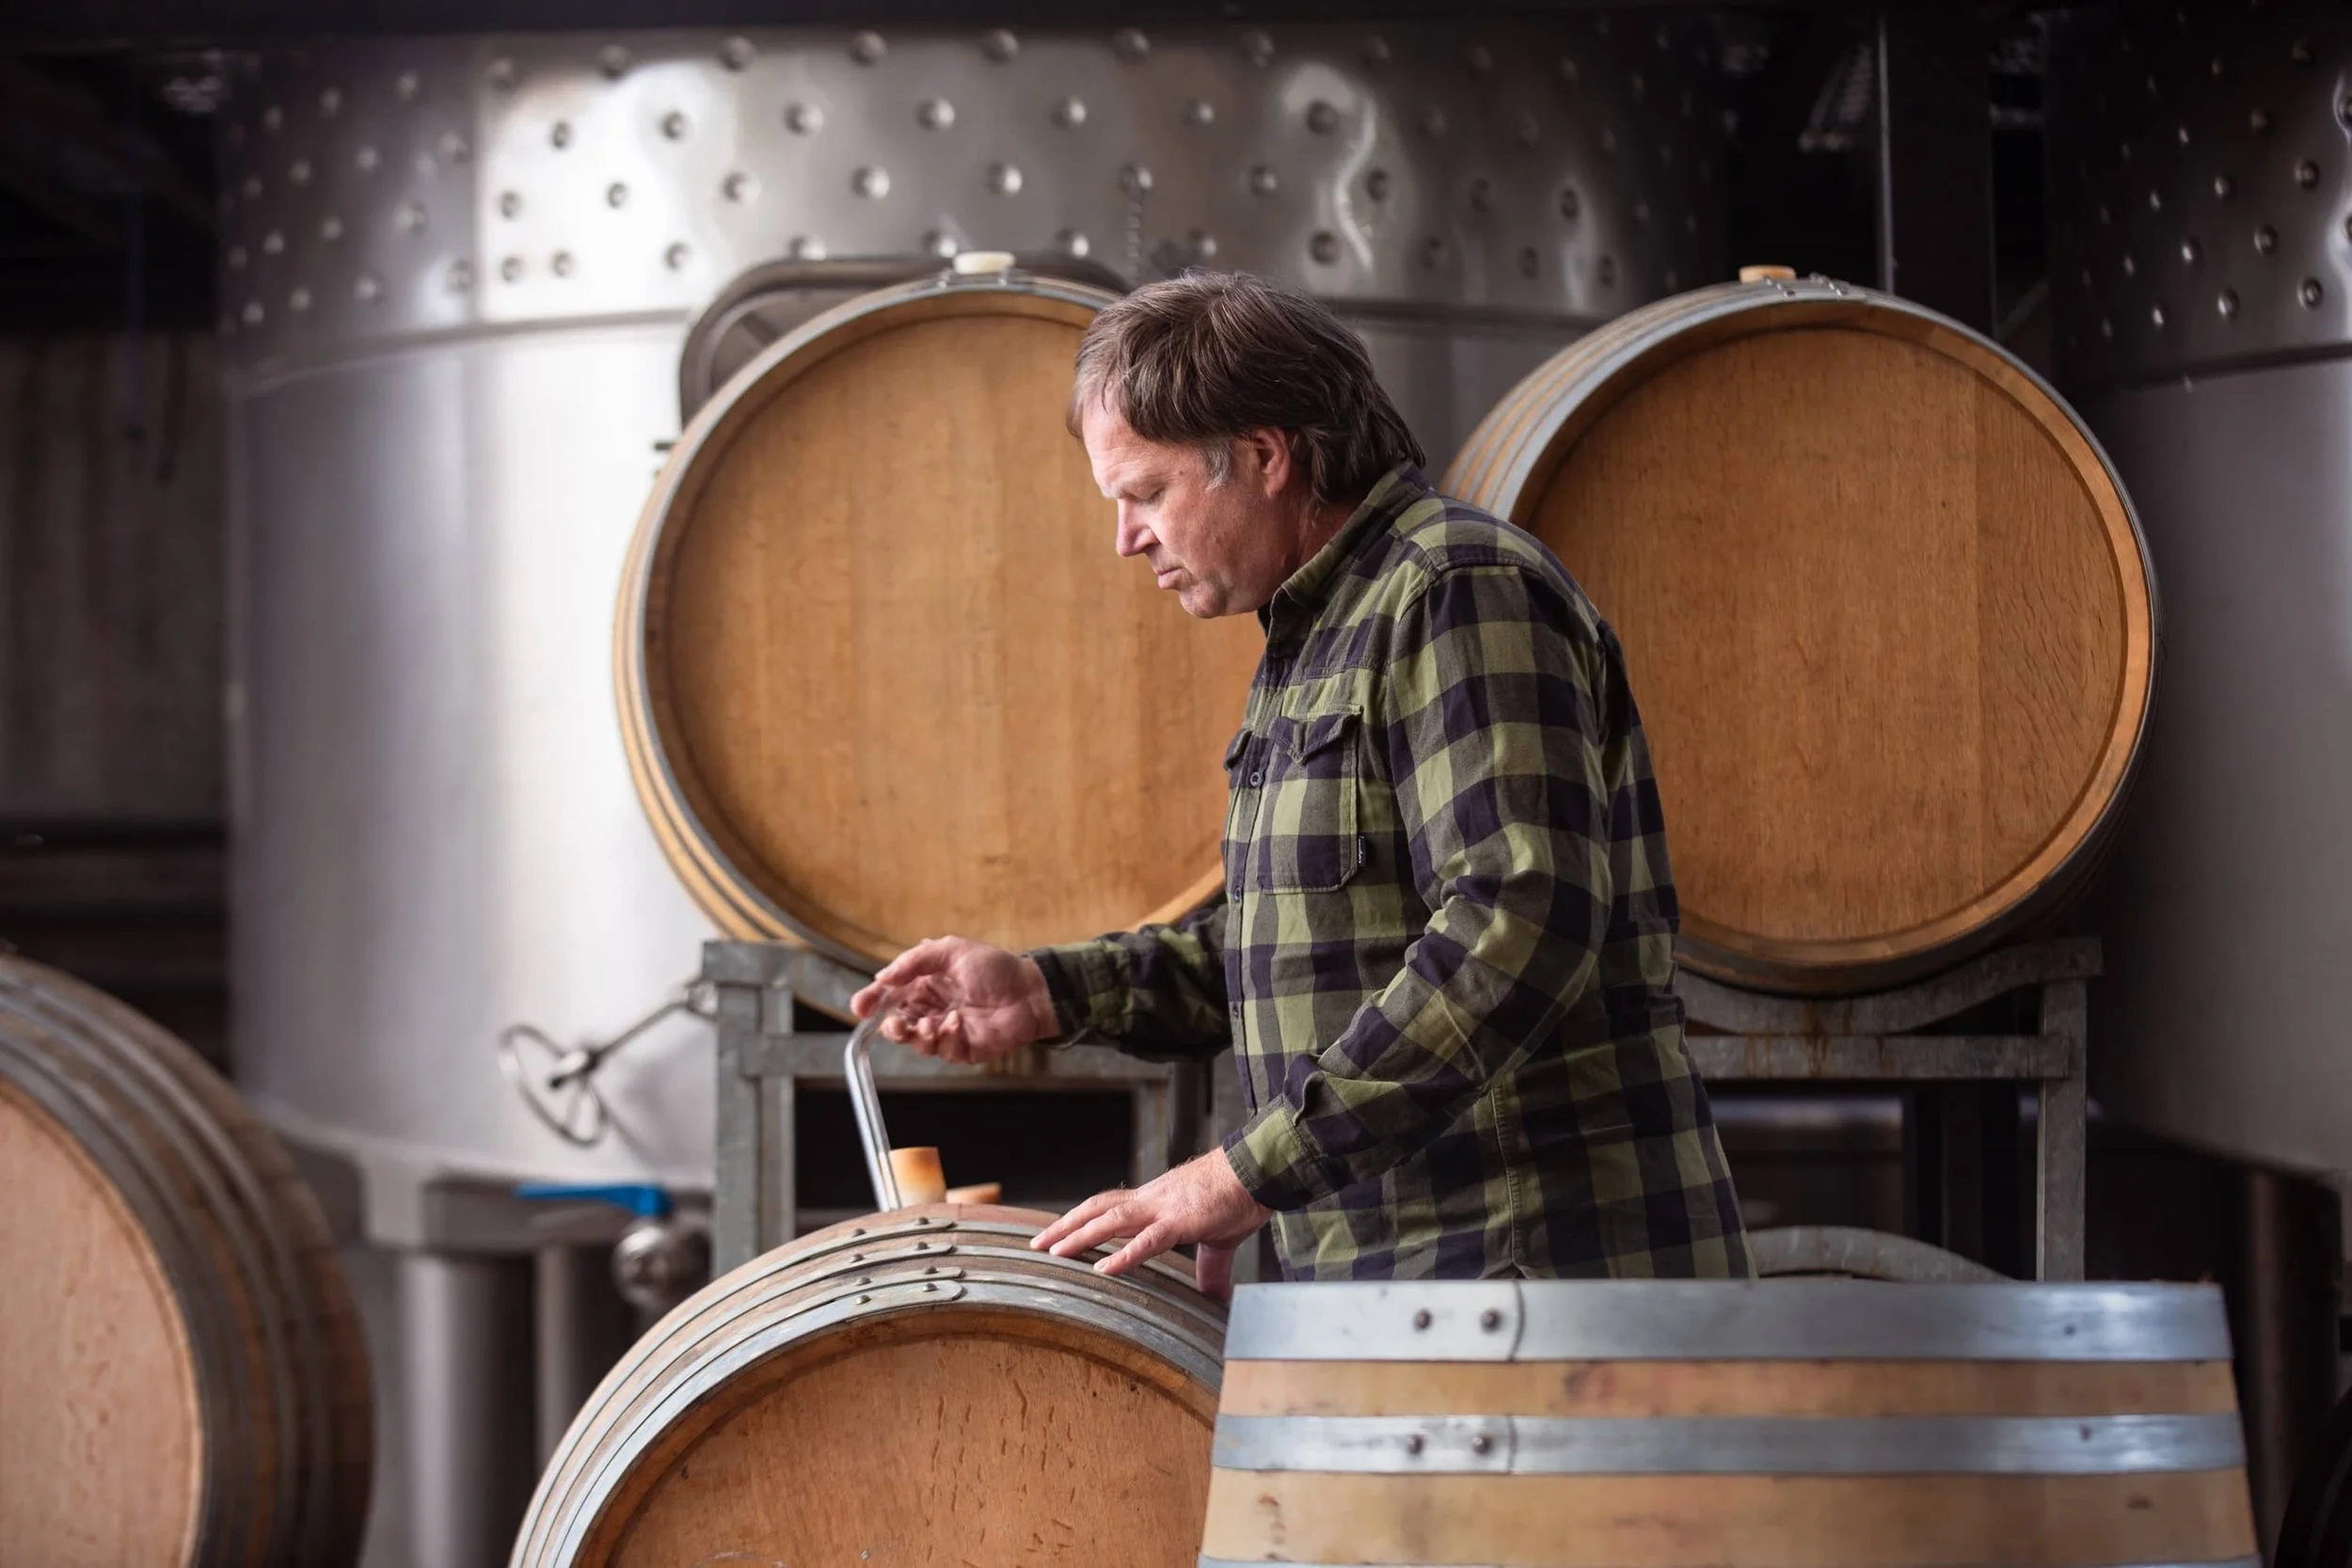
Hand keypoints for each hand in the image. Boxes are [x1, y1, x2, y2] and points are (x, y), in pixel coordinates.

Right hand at [850, 937, 1057, 1065]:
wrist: (1030, 991)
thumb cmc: (994, 968)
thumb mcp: (951, 950)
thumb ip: (914, 961)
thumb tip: (882, 976)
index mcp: (925, 985)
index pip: (890, 996)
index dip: (873, 1002)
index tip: (860, 1007)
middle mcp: (932, 1009)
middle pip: (898, 1024)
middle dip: (892, 1027)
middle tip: (896, 1024)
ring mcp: (946, 1031)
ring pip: (916, 1042)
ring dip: (919, 1035)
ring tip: (934, 1023)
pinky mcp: (963, 1048)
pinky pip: (943, 1050)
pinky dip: (946, 1038)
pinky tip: (959, 1023)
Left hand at [1031, 1148, 1271, 1300]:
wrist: (1256, 1171)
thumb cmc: (1237, 1197)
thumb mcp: (1216, 1237)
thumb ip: (1209, 1269)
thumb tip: (1214, 1298)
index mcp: (1156, 1201)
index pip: (1108, 1206)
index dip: (1080, 1218)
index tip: (1056, 1232)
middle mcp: (1151, 1201)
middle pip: (1096, 1210)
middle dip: (1065, 1227)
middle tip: (1036, 1245)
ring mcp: (1163, 1209)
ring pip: (1110, 1221)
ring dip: (1079, 1237)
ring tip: (1053, 1253)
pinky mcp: (1181, 1222)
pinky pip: (1147, 1240)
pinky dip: (1123, 1254)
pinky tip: (1103, 1269)